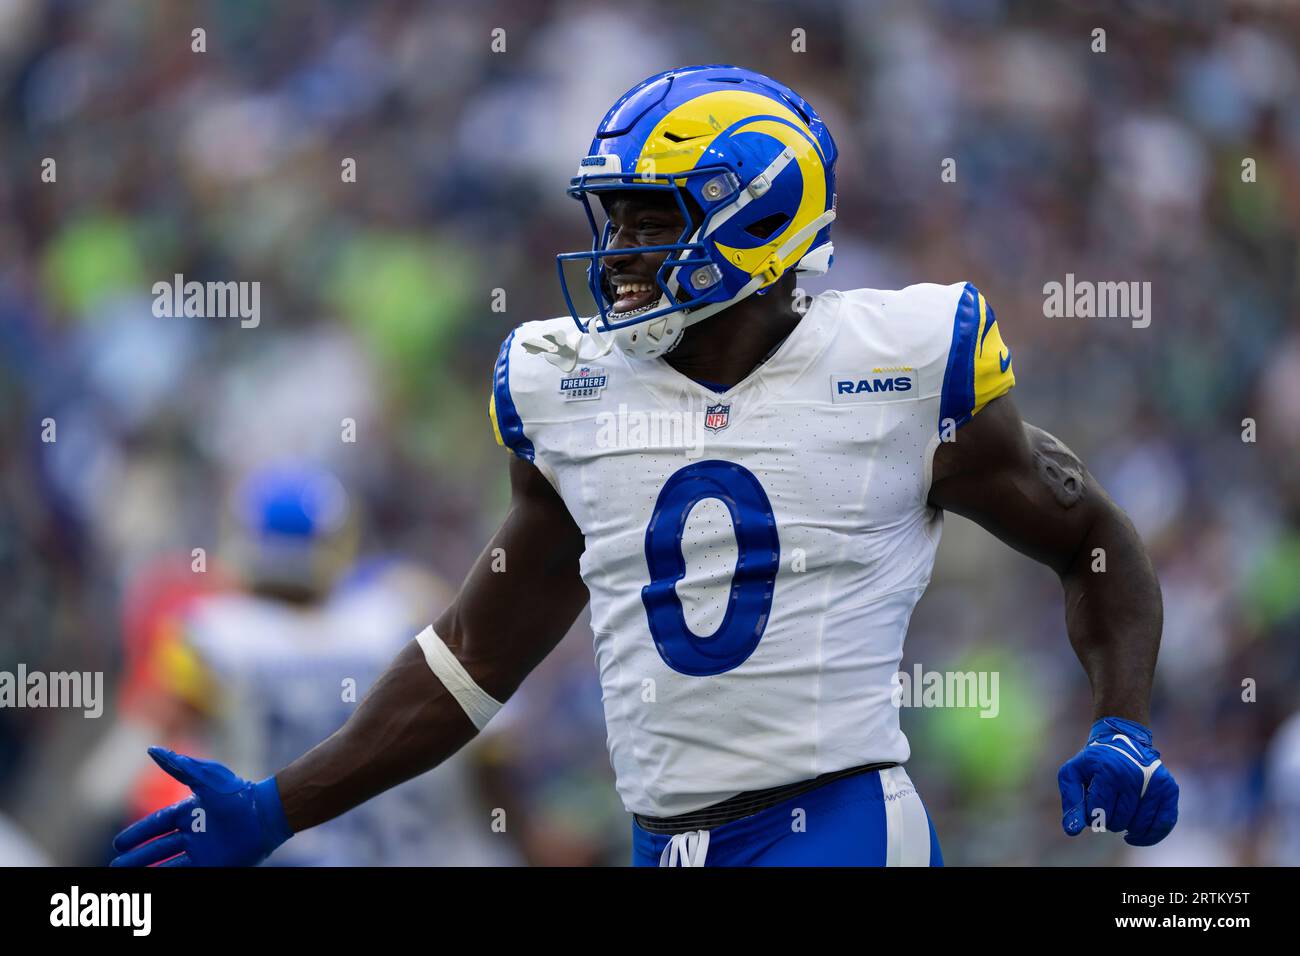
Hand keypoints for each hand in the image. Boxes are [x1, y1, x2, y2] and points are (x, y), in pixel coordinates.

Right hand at [111, 747, 292, 865]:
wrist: (265, 814)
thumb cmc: (237, 794)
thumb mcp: (204, 779)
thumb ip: (178, 767)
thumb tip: (152, 750)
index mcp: (191, 812)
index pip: (158, 825)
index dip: (139, 834)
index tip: (119, 843)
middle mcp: (194, 833)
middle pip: (159, 848)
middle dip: (138, 857)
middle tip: (116, 865)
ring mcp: (203, 851)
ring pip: (167, 864)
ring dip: (147, 870)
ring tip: (125, 876)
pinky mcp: (213, 866)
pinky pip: (184, 873)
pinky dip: (168, 877)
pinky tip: (152, 882)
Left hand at [1058, 716, 1178, 846]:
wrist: (1122, 739)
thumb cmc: (1094, 762)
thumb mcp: (1072, 774)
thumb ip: (1071, 802)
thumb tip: (1072, 831)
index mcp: (1109, 771)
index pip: (1098, 813)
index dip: (1091, 816)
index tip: (1090, 806)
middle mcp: (1135, 776)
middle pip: (1119, 821)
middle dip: (1108, 821)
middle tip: (1105, 808)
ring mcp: (1155, 783)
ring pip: (1139, 826)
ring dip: (1126, 827)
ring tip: (1119, 814)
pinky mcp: (1169, 789)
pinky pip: (1164, 824)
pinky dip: (1148, 836)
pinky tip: (1133, 836)